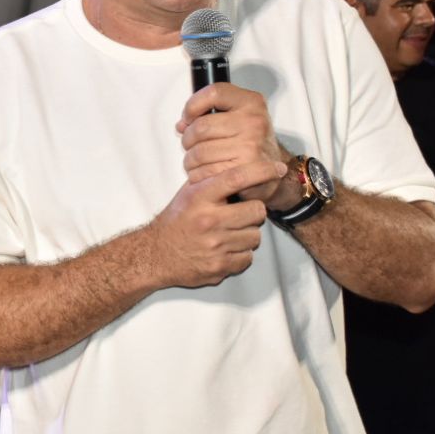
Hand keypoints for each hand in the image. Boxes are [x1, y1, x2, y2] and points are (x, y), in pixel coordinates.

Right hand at [148, 158, 285, 289]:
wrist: (155, 253)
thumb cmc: (177, 219)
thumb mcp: (189, 193)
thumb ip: (214, 181)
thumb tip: (247, 167)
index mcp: (200, 196)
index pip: (238, 177)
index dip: (262, 171)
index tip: (279, 168)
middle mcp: (209, 220)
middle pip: (257, 211)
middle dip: (252, 212)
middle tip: (239, 214)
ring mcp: (215, 245)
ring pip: (255, 236)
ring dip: (247, 234)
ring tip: (229, 233)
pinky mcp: (219, 266)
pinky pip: (247, 257)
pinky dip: (240, 254)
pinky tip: (225, 249)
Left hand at [177, 84, 295, 207]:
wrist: (275, 173)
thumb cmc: (250, 143)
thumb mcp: (237, 118)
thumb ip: (209, 115)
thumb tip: (182, 125)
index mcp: (251, 102)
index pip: (213, 93)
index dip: (192, 106)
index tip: (188, 118)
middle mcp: (253, 121)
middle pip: (200, 127)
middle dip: (187, 139)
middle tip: (190, 146)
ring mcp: (251, 145)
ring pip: (199, 152)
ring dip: (190, 161)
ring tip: (195, 162)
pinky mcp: (246, 170)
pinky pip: (207, 172)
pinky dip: (198, 175)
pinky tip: (203, 174)